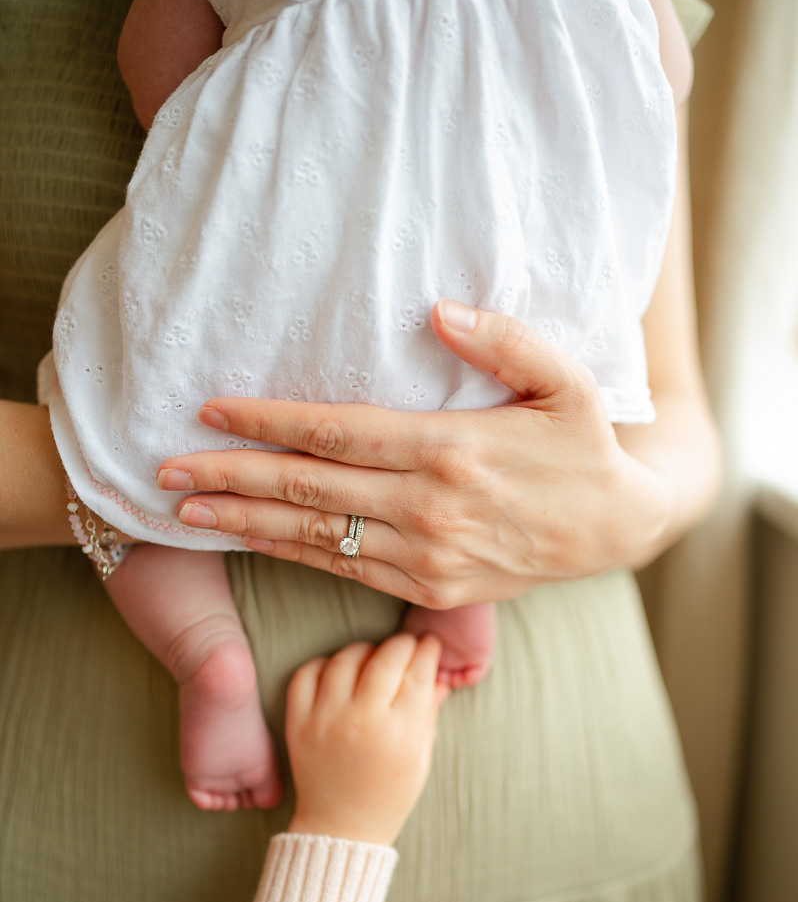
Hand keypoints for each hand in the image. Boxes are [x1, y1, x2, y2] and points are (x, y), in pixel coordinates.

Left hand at [158, 301, 671, 608]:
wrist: (616, 530)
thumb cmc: (584, 447)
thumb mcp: (566, 379)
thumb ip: (504, 339)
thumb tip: (437, 310)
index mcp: (451, 450)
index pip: (336, 432)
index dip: (267, 422)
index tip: (211, 410)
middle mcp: (428, 508)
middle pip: (308, 489)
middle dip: (230, 477)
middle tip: (166, 469)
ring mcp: (426, 557)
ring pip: (315, 537)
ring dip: (244, 523)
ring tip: (185, 509)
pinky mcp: (429, 591)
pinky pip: (345, 572)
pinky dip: (290, 555)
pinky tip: (251, 541)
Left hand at [285, 634, 446, 845]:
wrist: (341, 827)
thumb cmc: (389, 795)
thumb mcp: (421, 759)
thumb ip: (429, 714)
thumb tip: (440, 677)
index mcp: (400, 733)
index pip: (418, 673)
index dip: (428, 652)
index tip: (430, 645)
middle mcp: (362, 720)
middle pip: (386, 658)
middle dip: (403, 645)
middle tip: (408, 646)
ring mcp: (326, 719)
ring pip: (346, 658)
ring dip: (365, 650)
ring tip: (374, 658)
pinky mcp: (299, 722)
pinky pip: (307, 674)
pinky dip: (324, 664)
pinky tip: (339, 672)